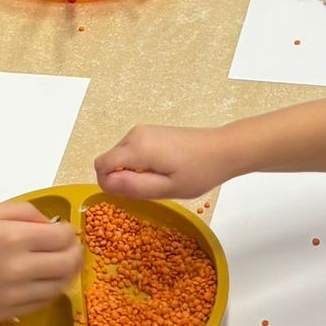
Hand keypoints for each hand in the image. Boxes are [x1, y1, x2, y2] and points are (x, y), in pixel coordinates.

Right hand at [0, 201, 82, 318]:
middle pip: (68, 264)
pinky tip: (43, 281)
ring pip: (59, 286)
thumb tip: (52, 224)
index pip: (62, 238)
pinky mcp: (9, 311)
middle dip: (75, 254)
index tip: (64, 231)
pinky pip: (43, 303)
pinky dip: (50, 291)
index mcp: (13, 238)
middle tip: (71, 249)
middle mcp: (18, 268)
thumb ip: (24, 211)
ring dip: (66, 274)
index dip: (69, 233)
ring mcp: (15, 294)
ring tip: (60, 265)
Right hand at [93, 122, 233, 200]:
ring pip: (120, 157)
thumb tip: (105, 184)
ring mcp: (142, 131)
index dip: (109, 185)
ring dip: (132, 172)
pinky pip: (131, 151)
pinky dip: (139, 164)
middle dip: (122, 179)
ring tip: (160, 179)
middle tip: (152, 188)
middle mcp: (134, 135)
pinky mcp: (150, 132)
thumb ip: (134, 187)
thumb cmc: (199, 172)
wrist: (223, 149)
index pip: (101, 166)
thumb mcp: (167, 188)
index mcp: (137, 148)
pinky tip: (163, 169)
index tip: (133, 194)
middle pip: (109, 161)